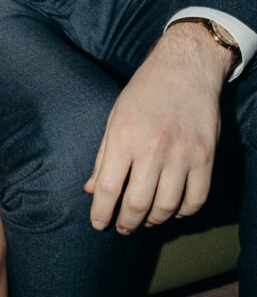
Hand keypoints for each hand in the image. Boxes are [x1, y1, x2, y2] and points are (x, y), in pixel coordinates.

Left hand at [85, 23, 232, 233]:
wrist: (185, 68)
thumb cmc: (142, 94)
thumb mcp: (113, 120)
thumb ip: (102, 157)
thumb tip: (90, 191)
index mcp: (123, 138)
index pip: (107, 188)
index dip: (101, 212)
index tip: (98, 224)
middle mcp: (152, 148)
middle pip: (137, 203)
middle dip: (126, 223)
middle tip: (122, 228)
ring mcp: (183, 153)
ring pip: (167, 205)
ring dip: (154, 220)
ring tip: (145, 221)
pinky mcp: (206, 155)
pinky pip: (197, 197)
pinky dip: (184, 211)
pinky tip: (174, 210)